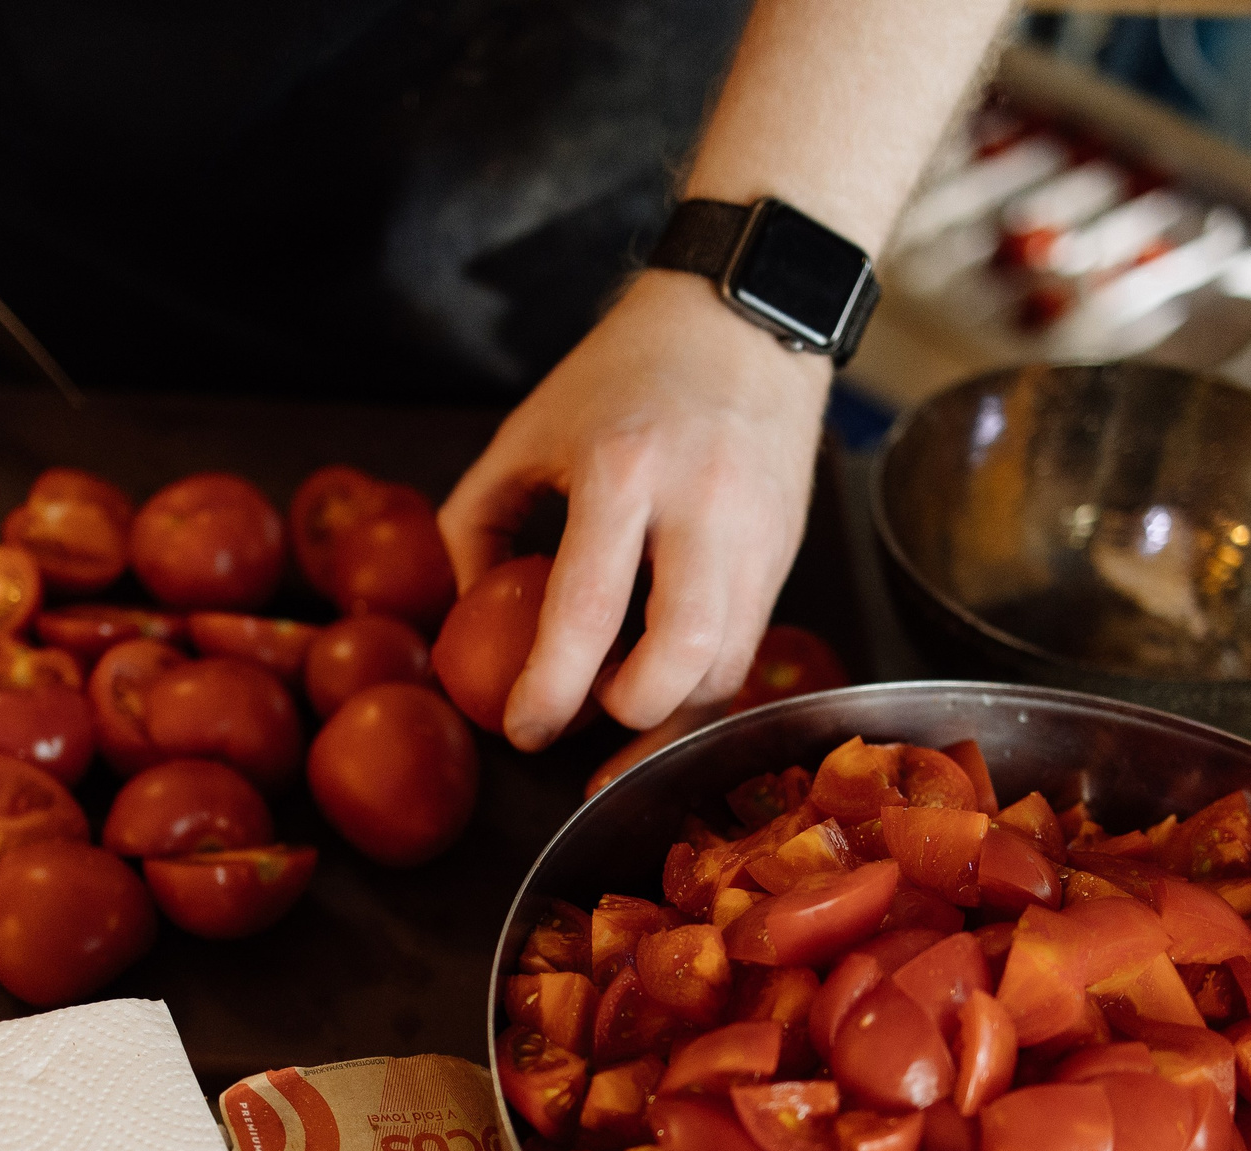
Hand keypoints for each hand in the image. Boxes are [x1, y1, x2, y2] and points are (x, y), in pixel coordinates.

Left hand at [440, 269, 830, 757]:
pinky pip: (747, 648)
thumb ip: (477, 519)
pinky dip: (703, 686)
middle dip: (626, 716)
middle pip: (678, 658)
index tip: (523, 728)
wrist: (743, 321)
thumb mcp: (529, 430)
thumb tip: (466, 610)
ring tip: (620, 720)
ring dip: (671, 716)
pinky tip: (663, 694)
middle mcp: (700, 508)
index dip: (550, 689)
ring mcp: (755, 535)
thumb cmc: (625, 372)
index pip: (588, 611)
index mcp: (622, 471)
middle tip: (580, 717)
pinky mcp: (784, 554)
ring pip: (726, 667)